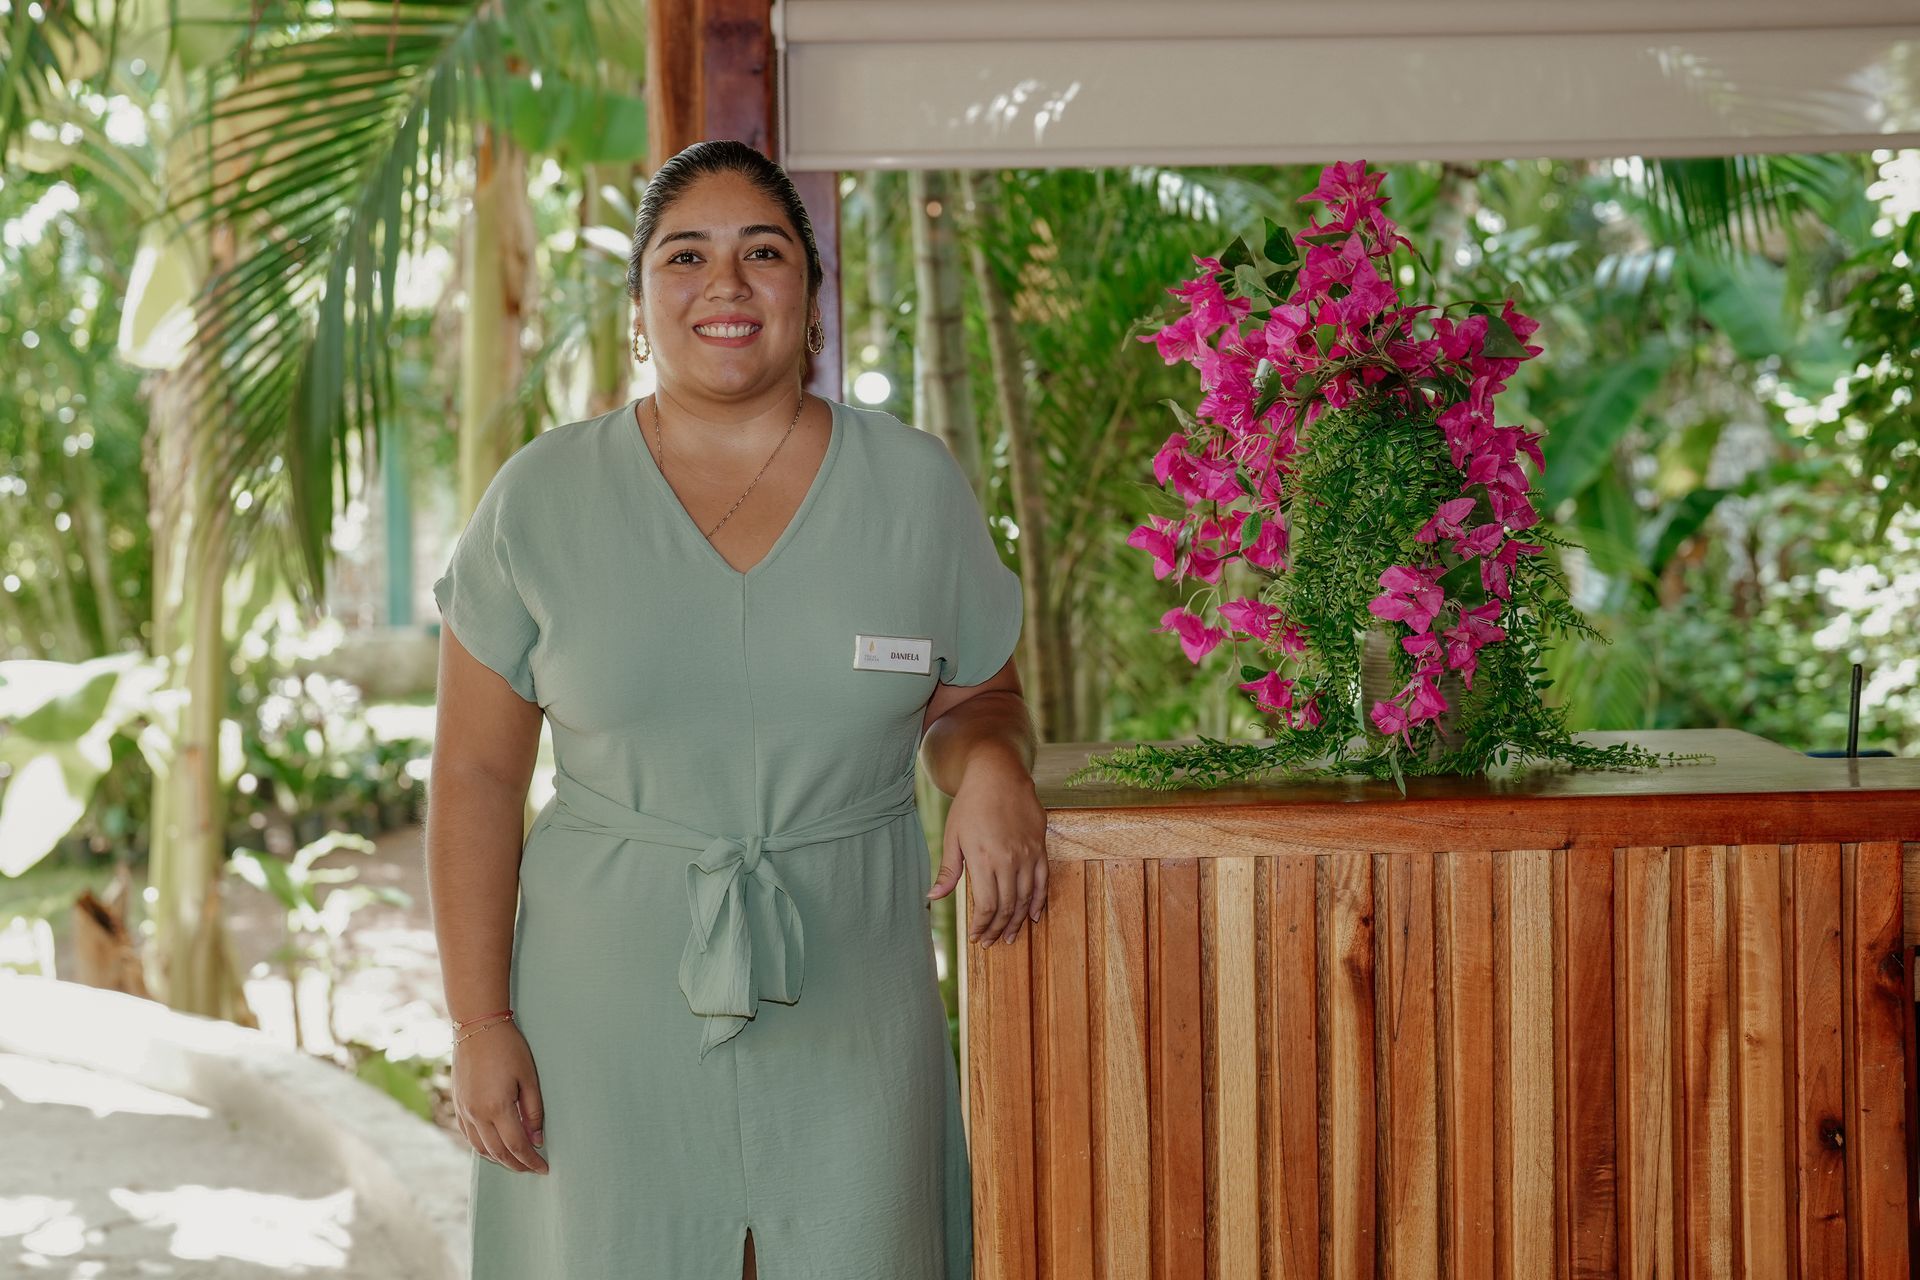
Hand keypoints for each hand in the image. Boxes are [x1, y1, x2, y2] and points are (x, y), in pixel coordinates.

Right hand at [453, 1017, 548, 1173]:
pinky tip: (494, 1147)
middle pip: (498, 1152)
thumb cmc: (508, 1048)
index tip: (544, 1168)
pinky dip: (482, 1148)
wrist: (476, 1027)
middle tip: (532, 1168)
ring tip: (516, 1161)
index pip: (517, 1146)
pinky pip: (469, 1136)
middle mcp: (476, 1114)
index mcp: (497, 1108)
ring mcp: (464, 1111)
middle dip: (517, 1165)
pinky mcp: (458, 1105)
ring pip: (481, 1148)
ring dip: (499, 1159)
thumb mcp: (529, 1077)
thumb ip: (533, 1111)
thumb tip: (537, 1139)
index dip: (531, 1161)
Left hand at [926, 753, 1047, 945]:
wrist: (998, 774)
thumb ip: (948, 870)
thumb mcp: (952, 836)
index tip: (977, 937)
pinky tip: (1032, 916)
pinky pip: (1043, 882)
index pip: (985, 906)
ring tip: (1010, 935)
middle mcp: (1008, 860)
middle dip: (997, 928)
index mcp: (982, 859)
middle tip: (992, 942)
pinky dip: (1038, 902)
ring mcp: (1027, 854)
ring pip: (1025, 898)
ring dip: (1017, 921)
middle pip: (1006, 906)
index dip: (981, 926)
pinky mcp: (1040, 847)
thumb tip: (933, 897)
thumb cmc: (970, 804)